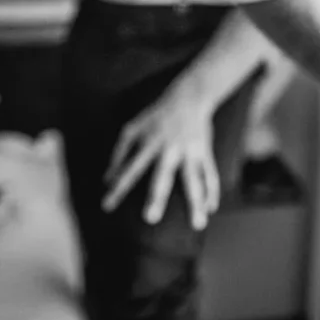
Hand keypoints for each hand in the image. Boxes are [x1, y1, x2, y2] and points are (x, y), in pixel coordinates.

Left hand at [102, 85, 219, 229]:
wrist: (189, 96)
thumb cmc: (156, 115)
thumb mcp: (132, 128)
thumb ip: (119, 153)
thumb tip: (107, 180)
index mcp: (149, 143)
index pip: (130, 169)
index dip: (118, 187)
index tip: (107, 206)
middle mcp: (170, 149)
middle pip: (162, 176)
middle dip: (157, 197)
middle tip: (150, 218)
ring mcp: (190, 151)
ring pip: (194, 180)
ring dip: (196, 202)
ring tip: (198, 223)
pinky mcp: (205, 151)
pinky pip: (210, 174)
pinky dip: (212, 191)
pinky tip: (210, 209)